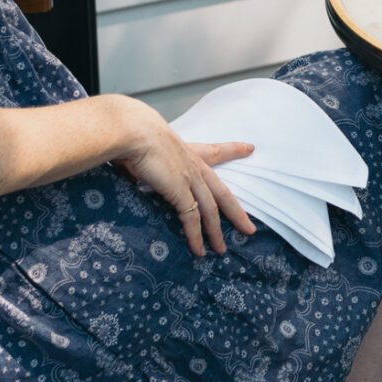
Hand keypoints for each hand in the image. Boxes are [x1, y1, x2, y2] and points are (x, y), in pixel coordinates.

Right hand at [110, 100, 256, 256]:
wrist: (132, 131)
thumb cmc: (132, 133)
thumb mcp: (145, 145)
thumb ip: (146, 160)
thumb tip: (132, 170)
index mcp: (187, 151)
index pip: (215, 151)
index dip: (233, 150)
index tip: (250, 148)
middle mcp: (194, 165)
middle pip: (222, 192)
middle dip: (236, 212)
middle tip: (249, 227)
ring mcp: (190, 180)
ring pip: (211, 210)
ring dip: (216, 232)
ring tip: (221, 250)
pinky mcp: (181, 193)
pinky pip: (192, 219)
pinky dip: (196, 237)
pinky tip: (199, 250)